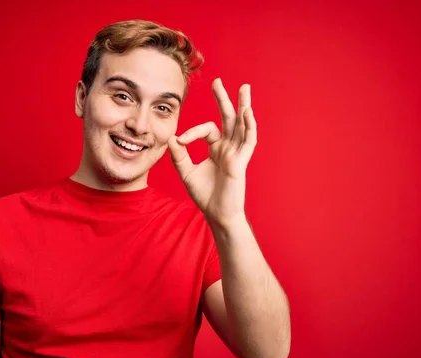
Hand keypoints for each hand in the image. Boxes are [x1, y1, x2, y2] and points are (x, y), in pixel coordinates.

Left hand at [168, 78, 256, 227]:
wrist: (217, 214)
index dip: (192, 132)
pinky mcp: (241, 162)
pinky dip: (249, 126)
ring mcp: (236, 153)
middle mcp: (228, 148)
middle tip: (217, 81)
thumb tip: (171, 137)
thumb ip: (178, 156)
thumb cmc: (205, 196)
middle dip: (223, 99)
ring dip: (243, 106)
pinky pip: (248, 141)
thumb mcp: (186, 173)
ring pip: (242, 125)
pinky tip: (247, 112)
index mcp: (217, 149)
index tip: (180, 141)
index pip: (207, 129)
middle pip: (228, 118)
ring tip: (244, 88)